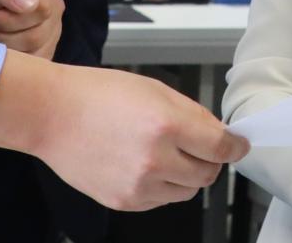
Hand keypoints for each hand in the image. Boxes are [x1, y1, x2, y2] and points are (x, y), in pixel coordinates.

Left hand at [0, 0, 64, 58]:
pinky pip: (34, 64)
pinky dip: (11, 61)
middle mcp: (54, 6)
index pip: (41, 9)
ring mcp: (52, 30)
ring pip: (35, 52)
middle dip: (3, 35)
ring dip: (4, 48)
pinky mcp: (45, 51)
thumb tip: (31, 4)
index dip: (11, 20)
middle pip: (37, 35)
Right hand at [0, 56, 249, 211]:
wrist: (52, 115)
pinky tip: (145, 164)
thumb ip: (192, 114)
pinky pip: (160, 200)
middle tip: (201, 147)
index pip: (220, 146)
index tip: (240, 145)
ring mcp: (138, 185)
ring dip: (187, 175)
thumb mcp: (156, 90)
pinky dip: (162, 186)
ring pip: (186, 191)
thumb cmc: (98, 95)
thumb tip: (219, 134)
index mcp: (167, 125)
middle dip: (211, 160)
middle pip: (207, 174)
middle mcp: (155, 159)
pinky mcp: (123, 201)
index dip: (235, 146)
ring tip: (167, 154)